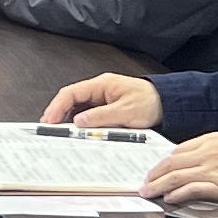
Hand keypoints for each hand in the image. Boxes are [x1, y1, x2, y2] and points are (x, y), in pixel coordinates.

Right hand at [44, 72, 163, 128]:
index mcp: (102, 84)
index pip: (71, 93)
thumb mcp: (126, 111)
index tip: (50, 120)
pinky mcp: (106, 108)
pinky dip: (81, 124)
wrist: (167, 103)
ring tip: (62, 133)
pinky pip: (88, 115)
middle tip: (50, 129)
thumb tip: (80, 121)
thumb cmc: (150, 102)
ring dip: (69, 121)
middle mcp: (99, 90)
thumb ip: (102, 116)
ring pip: (78, 109)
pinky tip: (78, 133)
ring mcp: (102, 99)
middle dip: (59, 114)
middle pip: (71, 101)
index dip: (57, 106)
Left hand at [145, 132, 217, 206]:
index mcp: (210, 140)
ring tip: (150, 192)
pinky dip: (177, 194)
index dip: (163, 162)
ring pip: (177, 176)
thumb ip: (208, 148)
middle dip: (154, 174)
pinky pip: (191, 190)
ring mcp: (212, 171)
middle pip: (172, 163)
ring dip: (159, 185)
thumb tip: (187, 158)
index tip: (155, 170)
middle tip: (144, 183)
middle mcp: (208, 153)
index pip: (178, 151)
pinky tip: (170, 197)